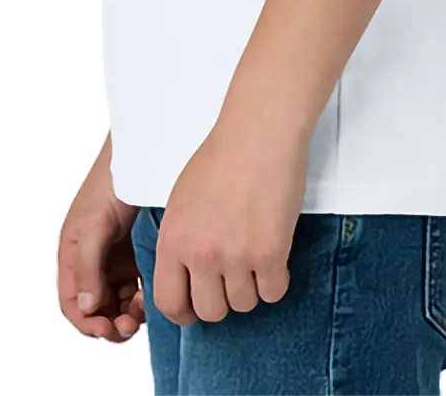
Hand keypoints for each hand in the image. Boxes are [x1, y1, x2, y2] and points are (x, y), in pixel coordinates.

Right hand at [57, 132, 145, 343]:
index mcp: (73, 256)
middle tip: (130, 325)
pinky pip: (132, 287)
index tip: (108, 327)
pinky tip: (148, 294)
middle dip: (110, 322)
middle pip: (94, 307)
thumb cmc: (110, 185)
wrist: (140, 158)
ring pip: (114, 302)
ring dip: (125, 313)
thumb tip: (86, 306)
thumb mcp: (94, 226)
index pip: (72, 302)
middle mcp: (90, 262)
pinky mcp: (132, 256)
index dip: (87, 321)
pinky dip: (138, 298)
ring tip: (142, 309)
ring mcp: (111, 260)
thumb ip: (88, 267)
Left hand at [154, 118, 308, 325]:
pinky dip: (276, 279)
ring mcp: (236, 256)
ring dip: (251, 286)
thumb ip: (181, 241)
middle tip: (232, 277)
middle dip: (222, 300)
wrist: (259, 132)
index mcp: (174, 240)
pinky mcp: (271, 253)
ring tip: (254, 254)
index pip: (169, 303)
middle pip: (210, 312)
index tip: (196, 308)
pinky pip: (274, 292)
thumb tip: (187, 276)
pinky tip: (274, 254)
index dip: (184, 313)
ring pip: (244, 304)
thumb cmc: (222, 156)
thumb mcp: (181, 200)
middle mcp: (201, 254)